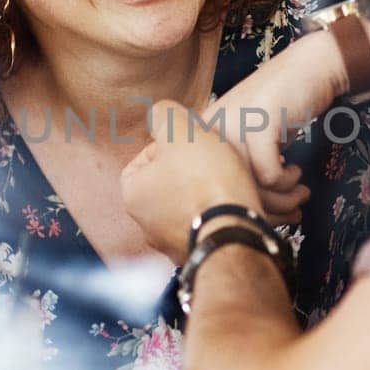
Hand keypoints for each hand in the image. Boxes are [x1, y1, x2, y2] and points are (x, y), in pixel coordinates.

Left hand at [121, 100, 261, 261]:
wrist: (236, 233)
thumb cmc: (208, 182)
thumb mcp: (182, 129)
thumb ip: (165, 114)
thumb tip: (160, 114)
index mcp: (133, 194)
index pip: (147, 156)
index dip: (174, 144)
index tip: (194, 145)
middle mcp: (145, 224)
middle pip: (168, 182)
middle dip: (191, 170)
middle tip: (213, 162)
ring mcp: (170, 244)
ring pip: (187, 205)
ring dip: (204, 193)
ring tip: (225, 184)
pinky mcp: (196, 255)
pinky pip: (204, 227)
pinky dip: (215, 216)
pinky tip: (230, 206)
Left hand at [208, 32, 341, 214]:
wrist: (309, 70)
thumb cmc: (279, 110)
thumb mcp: (247, 142)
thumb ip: (235, 172)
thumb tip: (240, 217)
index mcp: (198, 137)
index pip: (204, 189)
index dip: (237, 208)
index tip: (264, 214)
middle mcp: (208, 131)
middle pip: (225, 193)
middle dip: (263, 210)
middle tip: (290, 215)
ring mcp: (230, 127)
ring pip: (248, 188)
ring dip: (281, 199)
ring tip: (298, 194)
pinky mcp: (257, 126)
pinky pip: (269, 176)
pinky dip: (286, 181)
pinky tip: (295, 171)